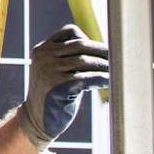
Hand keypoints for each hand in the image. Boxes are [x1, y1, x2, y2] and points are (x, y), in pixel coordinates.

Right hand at [16, 25, 109, 148]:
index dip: (88, 38)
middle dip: (100, 50)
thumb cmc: (52, 95)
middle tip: (115, 56)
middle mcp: (44, 57)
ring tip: (115, 69)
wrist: (37, 121)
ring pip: (84, 61)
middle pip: (80, 45)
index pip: (70, 32)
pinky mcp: (58, 87)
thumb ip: (68, 57)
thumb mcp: (54, 70)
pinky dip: (100, 78)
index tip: (101, 49)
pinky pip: (86, 78)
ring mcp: (50, 71)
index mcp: (42, 49)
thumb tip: (100, 47)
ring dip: (103, 65)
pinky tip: (108, 81)